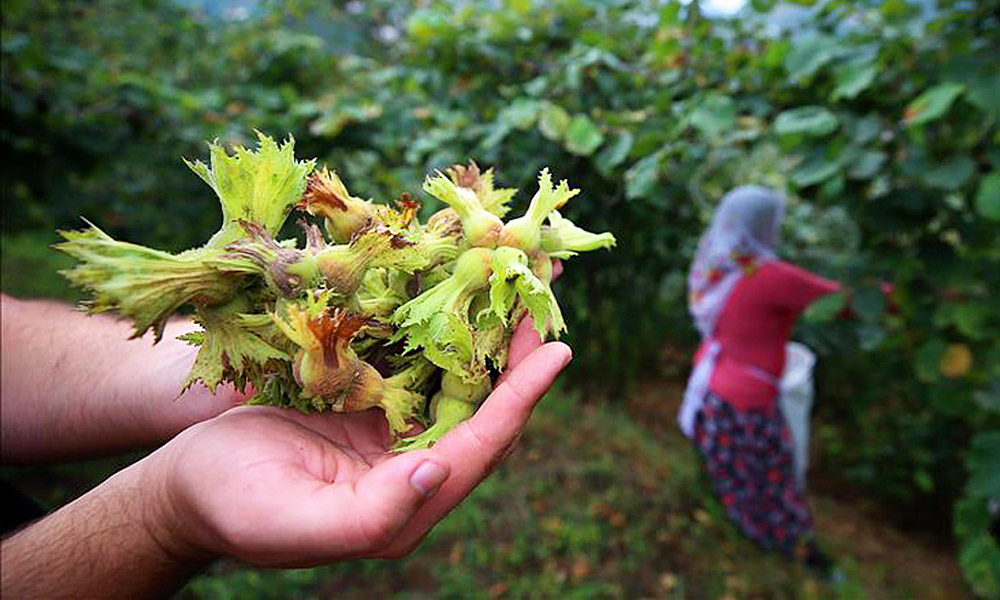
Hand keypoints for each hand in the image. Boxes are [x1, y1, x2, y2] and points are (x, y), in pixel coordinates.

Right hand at [142, 318, 571, 566]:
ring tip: (518, 279)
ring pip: (458, 380)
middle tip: (544, 290)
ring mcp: (395, 436)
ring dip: (489, 331)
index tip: (557, 353)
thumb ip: (371, 515)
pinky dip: (444, 327)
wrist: (187, 486)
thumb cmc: (231, 505)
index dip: (519, 401)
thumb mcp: (292, 521)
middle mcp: (413, 471)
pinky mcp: (373, 406)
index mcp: (405, 507)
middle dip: (517, 353)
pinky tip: (458, 289)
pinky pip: (421, 364)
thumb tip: (438, 475)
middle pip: (483, 409)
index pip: (478, 449)